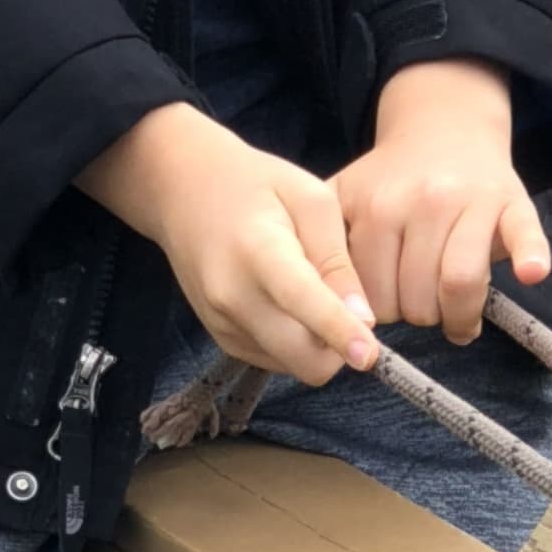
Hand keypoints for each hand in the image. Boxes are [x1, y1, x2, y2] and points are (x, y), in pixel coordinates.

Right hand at [78, 103, 374, 383]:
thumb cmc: (256, 186)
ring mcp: (223, 323)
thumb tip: (363, 318)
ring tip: (312, 294)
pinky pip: (276, 360)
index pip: (303, 302)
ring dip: (317, 346)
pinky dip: (294, 344)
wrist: (182, 192)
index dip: (339, 332)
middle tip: (351, 311)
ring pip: (293, 365)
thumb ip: (336, 258)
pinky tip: (288, 304)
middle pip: (301, 358)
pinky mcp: (222, 339)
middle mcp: (233, 297)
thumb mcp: (310, 199)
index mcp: (259, 252)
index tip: (369, 357)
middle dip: (339, 349)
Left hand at [335, 59, 547, 345]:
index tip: (386, 311)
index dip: (379, 316)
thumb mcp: (343, 196)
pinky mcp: (513, 202)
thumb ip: (320, 244)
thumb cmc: (390, 178)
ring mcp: (471, 201)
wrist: (444, 128)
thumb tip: (318, 306)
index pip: (374, 297)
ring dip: (459, 317)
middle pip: (417, 298)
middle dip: (418, 316)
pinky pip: (523, 235)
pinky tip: (530, 275)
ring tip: (457, 321)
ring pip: (460, 284)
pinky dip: (530, 258)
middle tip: (420, 308)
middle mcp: (422, 201)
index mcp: (376, 207)